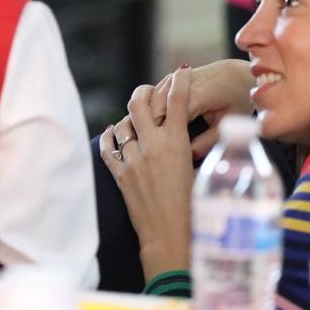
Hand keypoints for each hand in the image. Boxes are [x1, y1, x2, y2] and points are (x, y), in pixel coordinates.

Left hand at [99, 69, 196, 279]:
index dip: (179, 82)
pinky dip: (110, 137)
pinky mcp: (120, 175)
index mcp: (177, 143)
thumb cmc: (195, 210)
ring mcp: (133, 160)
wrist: (171, 238)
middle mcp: (152, 146)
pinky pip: (108, 147)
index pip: (177, 101)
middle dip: (144, 92)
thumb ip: (195, 151)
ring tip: (134, 116)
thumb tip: (194, 137)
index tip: (181, 71)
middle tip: (149, 90)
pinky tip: (113, 132)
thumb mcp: (201, 173)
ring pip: (123, 124)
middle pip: (139, 104)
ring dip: (128, 118)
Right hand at [147, 60, 253, 156]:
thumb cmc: (237, 99)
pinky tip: (153, 125)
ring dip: (146, 118)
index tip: (156, 154)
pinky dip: (150, 109)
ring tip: (148, 139)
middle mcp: (179, 84)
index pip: (164, 118)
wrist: (239, 73)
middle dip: (148, 128)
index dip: (157, 137)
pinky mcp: (171, 78)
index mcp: (195, 96)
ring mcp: (174, 79)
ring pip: (148, 100)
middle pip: (151, 108)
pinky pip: (153, 95)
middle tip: (149, 150)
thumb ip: (207, 141)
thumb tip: (188, 159)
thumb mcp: (227, 123)